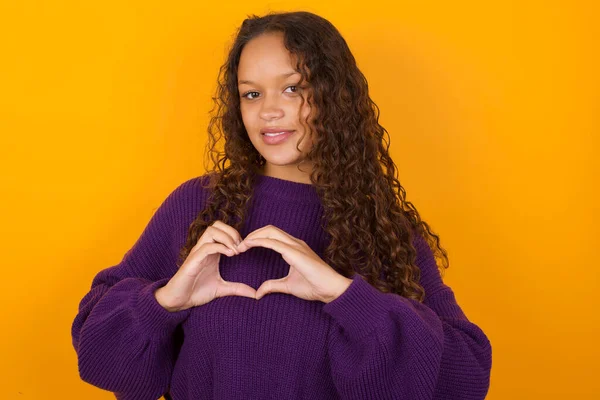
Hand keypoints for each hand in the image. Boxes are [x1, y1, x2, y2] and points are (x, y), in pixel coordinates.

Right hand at [155, 221, 255, 311]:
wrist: (179, 301)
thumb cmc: (196, 292)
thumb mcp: (221, 289)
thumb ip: (237, 288)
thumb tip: (255, 294)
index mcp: (211, 251)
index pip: (222, 230)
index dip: (236, 234)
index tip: (245, 248)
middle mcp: (204, 248)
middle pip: (217, 225)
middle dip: (232, 232)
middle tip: (240, 247)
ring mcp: (198, 252)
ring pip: (211, 231)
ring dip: (226, 237)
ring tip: (235, 251)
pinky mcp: (193, 260)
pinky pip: (206, 246)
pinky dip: (220, 247)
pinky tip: (230, 255)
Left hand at [236, 225, 351, 302]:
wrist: (330, 289)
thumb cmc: (314, 286)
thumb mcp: (288, 286)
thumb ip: (273, 286)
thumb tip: (258, 292)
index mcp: (294, 248)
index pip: (272, 236)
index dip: (257, 238)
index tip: (244, 248)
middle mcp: (294, 243)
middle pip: (269, 230)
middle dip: (252, 234)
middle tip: (238, 245)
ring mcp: (296, 245)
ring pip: (270, 232)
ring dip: (253, 236)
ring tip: (240, 245)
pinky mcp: (295, 252)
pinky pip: (273, 242)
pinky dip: (259, 241)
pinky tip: (249, 246)